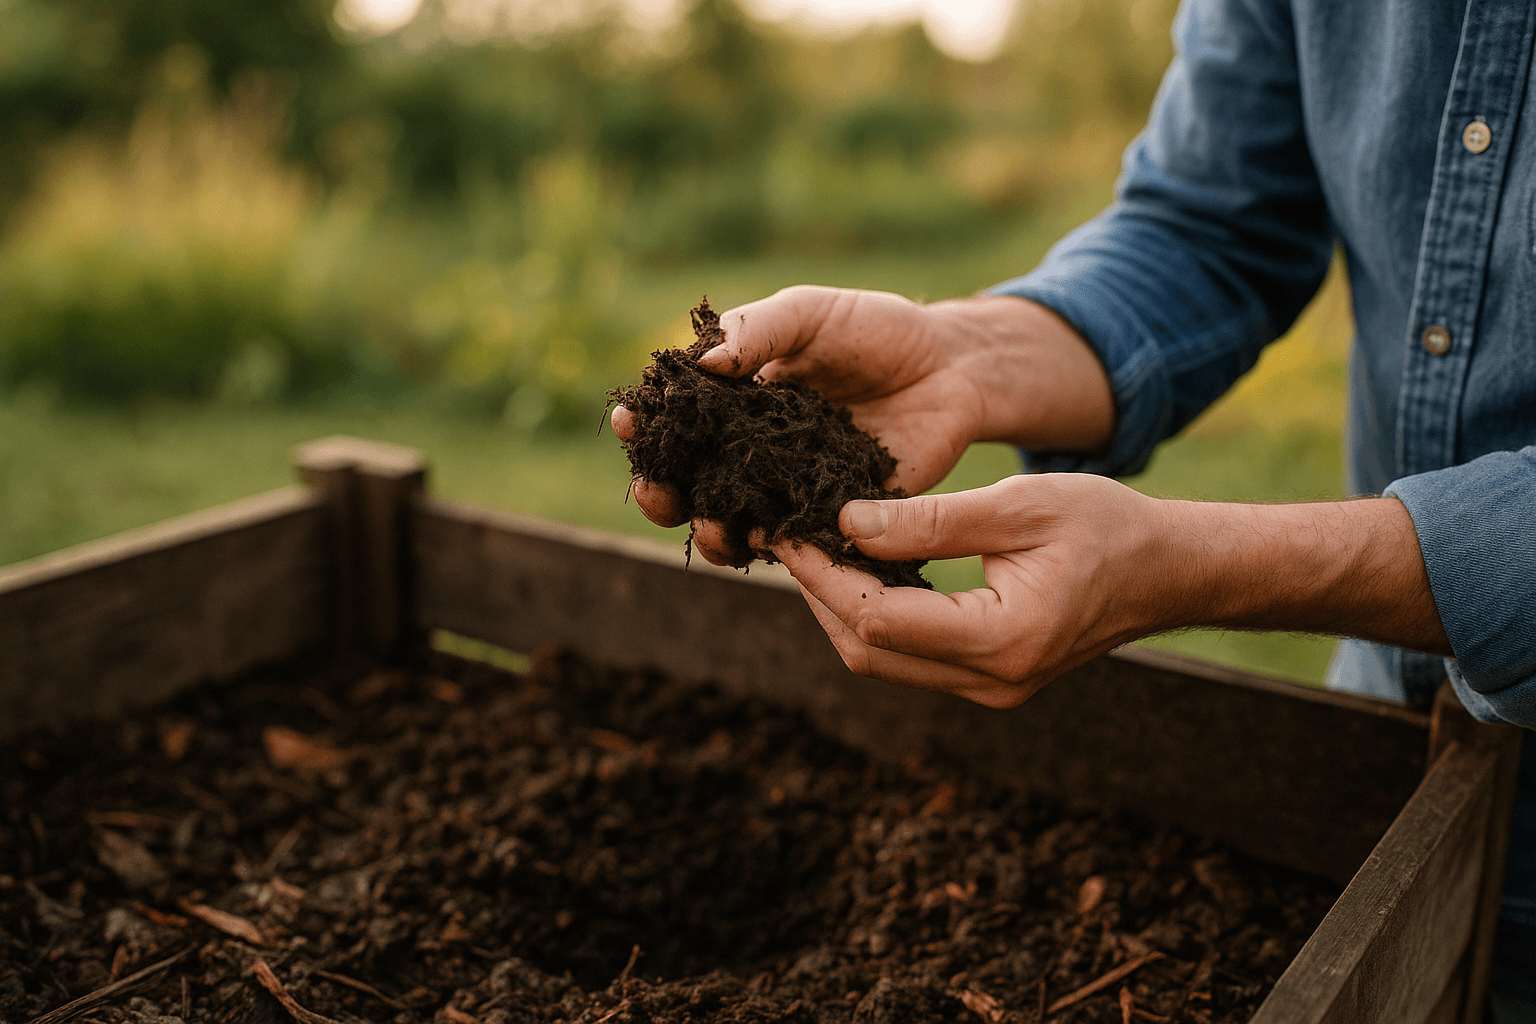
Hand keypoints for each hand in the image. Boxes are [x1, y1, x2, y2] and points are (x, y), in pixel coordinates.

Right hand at [611, 285, 1114, 564]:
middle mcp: (750, 454)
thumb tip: (705, 363)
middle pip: (688, 486)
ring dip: (711, 533)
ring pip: (733, 526)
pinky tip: (772, 542)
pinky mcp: (834, 520)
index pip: (673, 422)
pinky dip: (780, 549)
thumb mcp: (811, 313)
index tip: (628, 421)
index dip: (645, 426)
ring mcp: (789, 491)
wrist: (952, 367)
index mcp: (732, 403)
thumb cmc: (875, 330)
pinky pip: (799, 544)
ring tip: (712, 526)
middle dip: (661, 494)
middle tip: (656, 490)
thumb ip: (758, 329)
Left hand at [760, 477, 1450, 707]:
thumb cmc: (1105, 524)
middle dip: (819, 594)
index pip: (878, 618)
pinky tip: (859, 567)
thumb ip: (929, 520)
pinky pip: (910, 656)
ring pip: (883, 660)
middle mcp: (992, 681)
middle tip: (786, 535)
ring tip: (812, 547)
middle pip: (869, 650)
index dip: (823, 576)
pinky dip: (876, 615)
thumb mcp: (1019, 505)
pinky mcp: (989, 680)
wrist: (1167, 570)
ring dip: (841, 607)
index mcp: (1001, 638)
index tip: (787, 528)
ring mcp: (990, 689)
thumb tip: (845, 523)